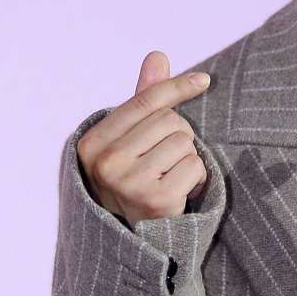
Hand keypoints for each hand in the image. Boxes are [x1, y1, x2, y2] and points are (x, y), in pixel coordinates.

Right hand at [77, 51, 210, 224]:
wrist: (130, 240)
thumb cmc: (130, 181)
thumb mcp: (128, 141)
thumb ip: (142, 100)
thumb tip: (158, 55)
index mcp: (93, 143)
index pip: (144, 102)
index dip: (176, 87)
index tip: (204, 79)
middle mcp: (106, 163)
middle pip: (169, 121)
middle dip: (177, 136)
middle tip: (164, 161)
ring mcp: (130, 183)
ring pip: (184, 142)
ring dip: (187, 159)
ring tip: (169, 178)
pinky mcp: (157, 200)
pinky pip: (195, 166)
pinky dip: (196, 178)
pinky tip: (179, 193)